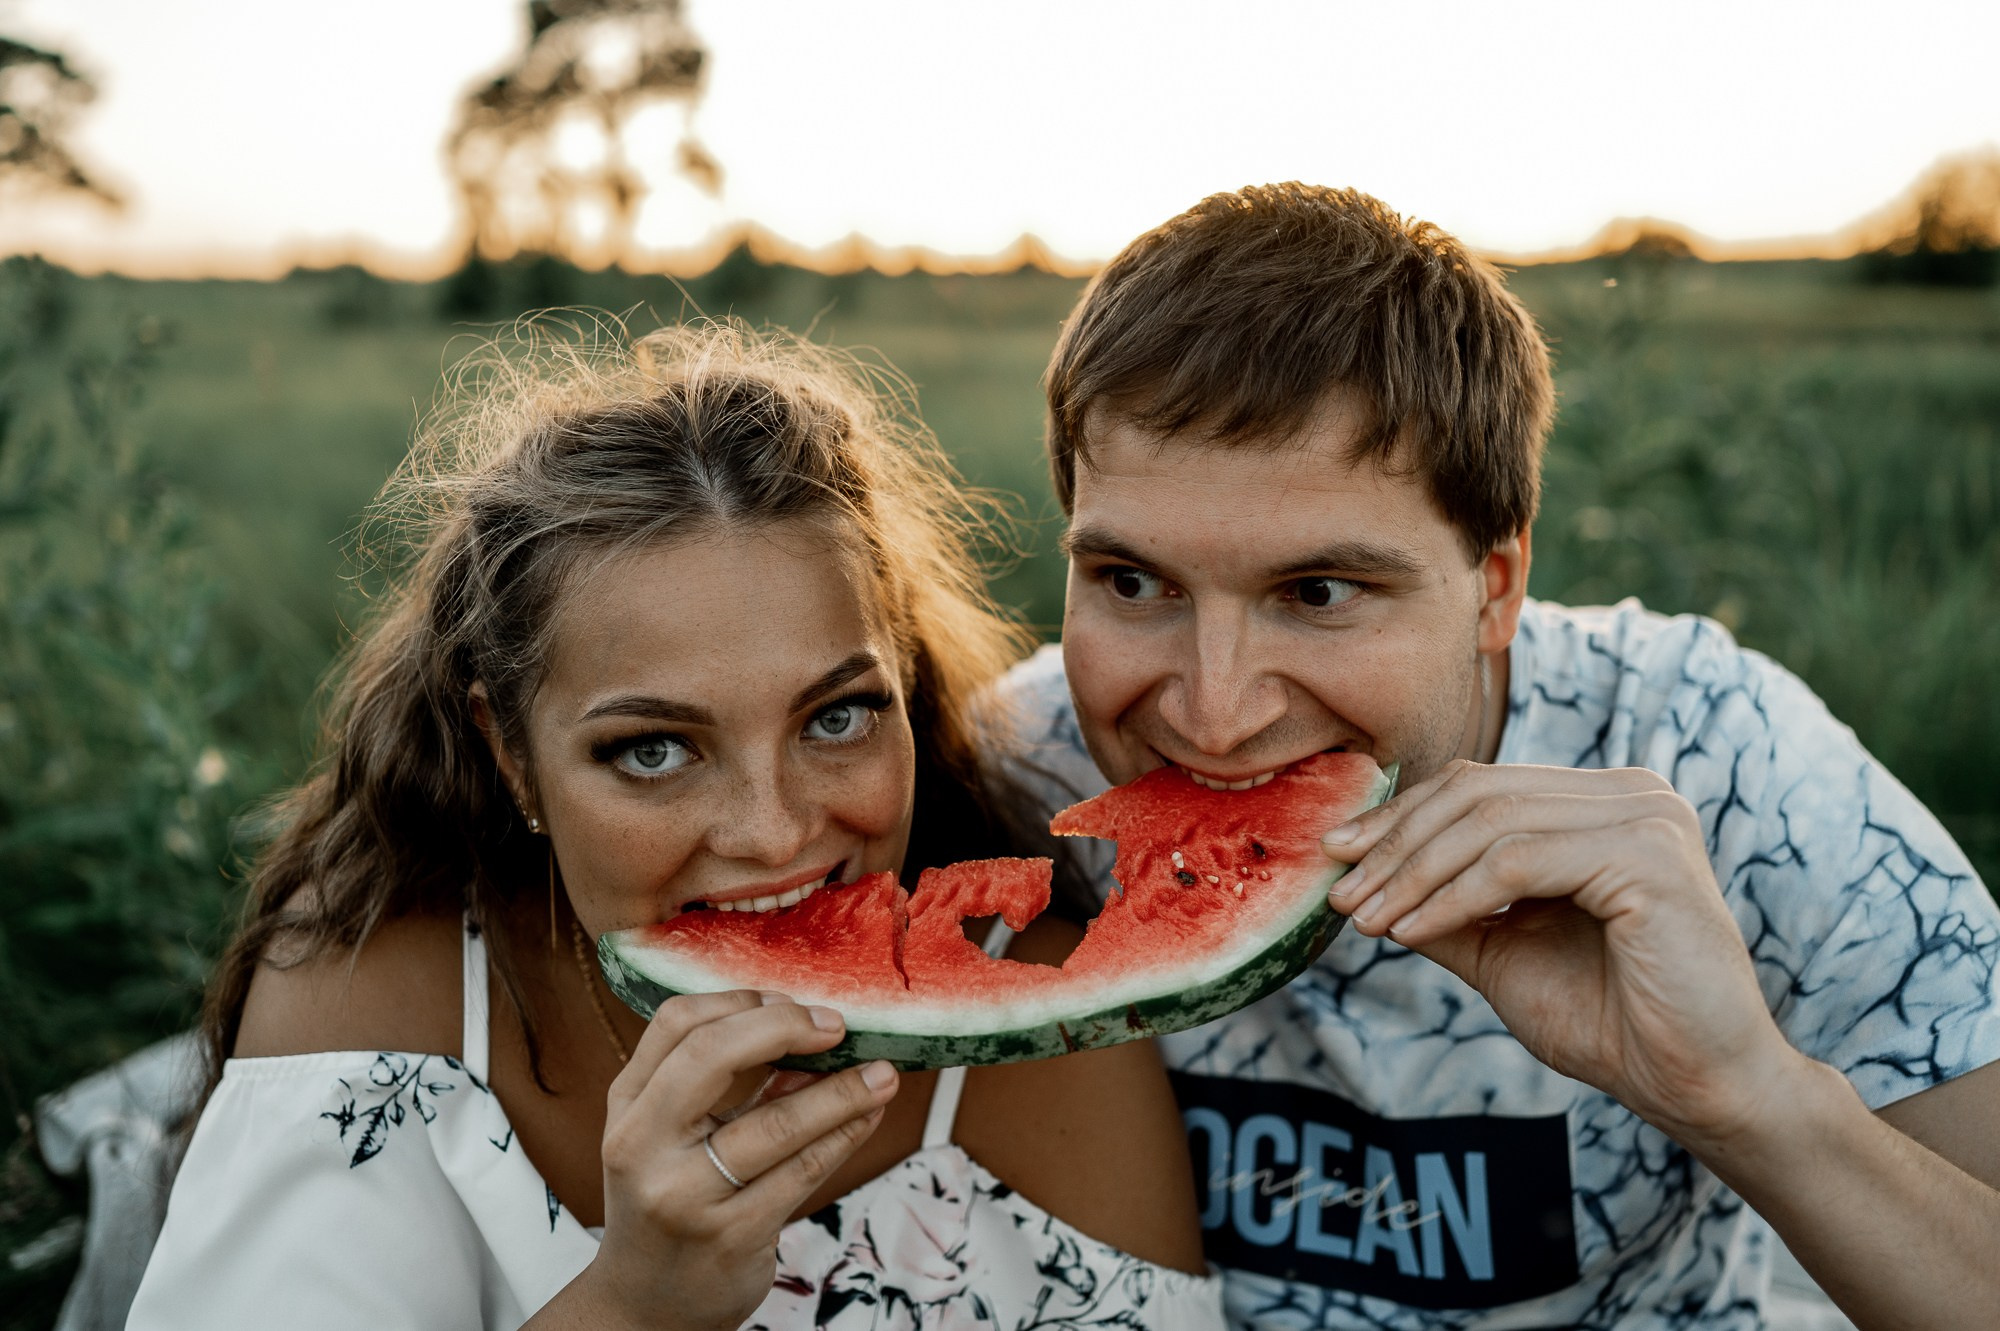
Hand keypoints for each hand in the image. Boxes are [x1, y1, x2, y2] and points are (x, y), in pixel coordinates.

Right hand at [585, 990, 898, 1330]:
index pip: (675, 1024)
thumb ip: (720, 1084)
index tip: (790, 998)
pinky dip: (844, 1135)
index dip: (741, 1000)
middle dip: (784, 1027)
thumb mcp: (667, 1136)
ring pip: (776, 1122)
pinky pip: (803, 1172)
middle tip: (837, 1025)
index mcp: (627, 1108)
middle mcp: (644, 1147)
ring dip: (841, 1090)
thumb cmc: (667, 1201)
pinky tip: (868, 1116)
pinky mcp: (732, 1235)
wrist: (644, 1306)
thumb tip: (807, 1030)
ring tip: (882, 1074)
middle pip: (711, 1056)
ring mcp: (686, 1195)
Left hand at [1321, 760, 1806, 1148]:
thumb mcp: (1503, 951)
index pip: (1480, 786)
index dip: (1401, 818)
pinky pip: (1517, 863)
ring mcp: (1646, 816)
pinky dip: (1451, 895)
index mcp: (1603, 802)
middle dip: (1395, 843)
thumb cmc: (1611, 1021)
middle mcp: (1632, 792)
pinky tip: (1410, 930)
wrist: (1694, 1087)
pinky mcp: (1648, 855)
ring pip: (1491, 823)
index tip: (1337, 859)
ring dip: (1413, 873)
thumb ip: (1444, 907)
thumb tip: (1358, 878)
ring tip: (1365, 919)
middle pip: (1479, 793)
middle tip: (1339, 892)